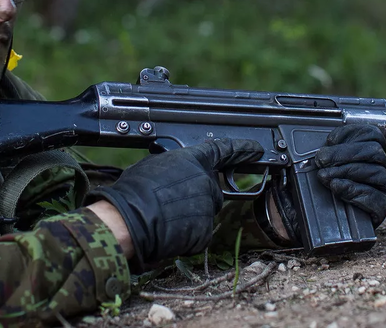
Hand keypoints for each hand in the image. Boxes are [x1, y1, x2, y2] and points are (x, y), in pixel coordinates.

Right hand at [87, 139, 264, 264]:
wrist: (130, 220)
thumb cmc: (136, 190)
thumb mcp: (155, 164)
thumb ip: (176, 166)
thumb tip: (177, 172)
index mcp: (194, 161)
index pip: (223, 151)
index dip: (241, 150)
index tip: (255, 150)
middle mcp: (206, 182)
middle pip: (211, 190)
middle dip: (196, 196)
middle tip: (171, 202)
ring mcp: (208, 208)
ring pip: (204, 213)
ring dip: (189, 216)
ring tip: (164, 218)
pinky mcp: (205, 232)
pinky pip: (198, 234)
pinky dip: (186, 235)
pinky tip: (169, 232)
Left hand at [313, 124, 385, 224]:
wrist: (329, 221)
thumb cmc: (328, 189)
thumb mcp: (324, 167)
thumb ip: (326, 154)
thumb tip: (321, 147)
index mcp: (369, 153)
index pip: (372, 135)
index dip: (351, 134)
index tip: (329, 140)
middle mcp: (380, 167)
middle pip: (373, 151)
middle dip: (343, 153)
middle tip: (321, 160)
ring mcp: (383, 187)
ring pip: (374, 172)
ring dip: (346, 171)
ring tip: (325, 176)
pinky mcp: (381, 207)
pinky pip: (374, 196)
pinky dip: (353, 190)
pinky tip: (337, 188)